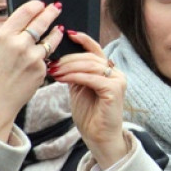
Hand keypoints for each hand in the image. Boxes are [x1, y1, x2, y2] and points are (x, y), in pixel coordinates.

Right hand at [0, 1, 63, 141]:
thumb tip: (12, 26)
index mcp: (4, 37)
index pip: (25, 12)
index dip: (35, 5)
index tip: (40, 4)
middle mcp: (20, 45)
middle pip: (41, 22)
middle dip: (50, 12)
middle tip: (56, 8)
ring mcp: (33, 58)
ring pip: (50, 40)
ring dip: (56, 32)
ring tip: (59, 29)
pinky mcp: (41, 70)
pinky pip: (46, 59)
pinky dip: (46, 56)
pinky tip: (44, 55)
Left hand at [48, 32, 127, 169]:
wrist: (99, 137)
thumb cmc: (89, 115)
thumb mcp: (79, 89)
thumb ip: (75, 73)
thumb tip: (58, 59)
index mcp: (108, 71)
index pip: (96, 49)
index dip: (83, 39)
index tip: (68, 33)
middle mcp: (116, 73)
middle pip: (90, 57)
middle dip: (68, 59)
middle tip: (52, 63)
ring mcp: (118, 81)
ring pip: (90, 65)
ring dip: (69, 67)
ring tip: (54, 71)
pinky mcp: (115, 90)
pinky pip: (92, 78)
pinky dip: (75, 77)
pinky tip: (62, 78)